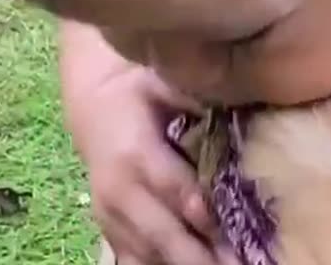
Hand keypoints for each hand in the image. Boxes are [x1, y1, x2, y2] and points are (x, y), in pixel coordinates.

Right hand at [60, 23, 232, 264]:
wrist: (96, 111)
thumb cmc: (139, 94)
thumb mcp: (162, 83)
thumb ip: (193, 97)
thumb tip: (234, 103)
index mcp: (135, 154)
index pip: (174, 188)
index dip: (201, 212)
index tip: (231, 233)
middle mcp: (119, 192)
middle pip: (162, 232)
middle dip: (199, 255)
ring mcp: (111, 218)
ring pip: (148, 253)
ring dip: (186, 264)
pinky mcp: (111, 232)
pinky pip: (134, 260)